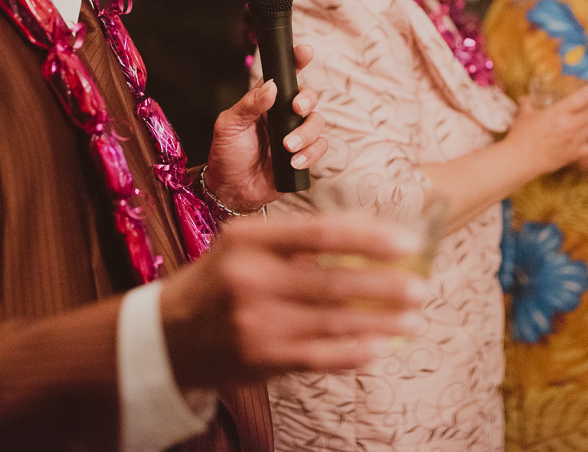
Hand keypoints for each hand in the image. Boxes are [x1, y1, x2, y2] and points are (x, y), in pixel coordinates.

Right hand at [160, 213, 428, 387]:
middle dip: (385, 286)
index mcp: (248, 240)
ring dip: (381, 322)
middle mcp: (250, 279)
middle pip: (333, 282)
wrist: (166, 336)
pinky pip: (320, 357)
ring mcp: (255, 324)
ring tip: (413, 317)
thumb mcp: (244, 244)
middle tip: (421, 287)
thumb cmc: (218, 281)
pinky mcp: (261, 360)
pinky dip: (354, 352)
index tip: (407, 242)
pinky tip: (381, 346)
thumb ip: (298, 238)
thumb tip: (368, 227)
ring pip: (333, 323)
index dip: (369, 237)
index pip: (320, 233)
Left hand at [205, 45, 327, 211]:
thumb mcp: (229, 126)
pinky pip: (320, 148)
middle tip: (296, 108)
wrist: (231, 191)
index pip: (284, 76)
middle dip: (307, 99)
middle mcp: (282, 116)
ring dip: (306, 133)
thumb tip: (271, 86)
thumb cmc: (226, 155)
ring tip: (287, 146)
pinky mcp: (303, 156)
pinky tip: (293, 161)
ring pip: (317, 122)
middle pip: (307, 97)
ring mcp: (294, 135)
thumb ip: (249, 104)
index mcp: (264, 102)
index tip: (304, 52)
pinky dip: (310, 153)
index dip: (296, 62)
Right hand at [505, 83, 587, 177]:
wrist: (520, 159)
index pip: (579, 99)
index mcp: (558, 113)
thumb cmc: (521, 136)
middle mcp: (570, 125)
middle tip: (582, 106)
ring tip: (582, 121)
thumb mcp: (524, 116)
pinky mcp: (573, 154)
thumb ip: (527, 105)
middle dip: (587, 108)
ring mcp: (574, 140)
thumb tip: (525, 98)